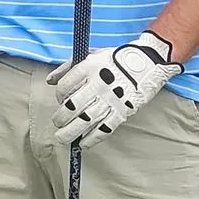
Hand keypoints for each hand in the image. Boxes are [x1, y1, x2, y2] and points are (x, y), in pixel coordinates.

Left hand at [50, 31, 181, 148]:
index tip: (60, 101)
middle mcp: (98, 84)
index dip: (59, 96)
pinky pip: (106, 128)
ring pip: (86, 119)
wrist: (148, 61)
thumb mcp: (89, 55)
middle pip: (72, 106)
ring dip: (72, 131)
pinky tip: (84, 143)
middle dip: (61, 118)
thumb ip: (67, 67)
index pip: (65, 87)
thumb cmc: (114, 59)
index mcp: (88, 68)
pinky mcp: (123, 110)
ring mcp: (111, 99)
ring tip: (62, 138)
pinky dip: (93, 138)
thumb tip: (49, 81)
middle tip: (57, 122)